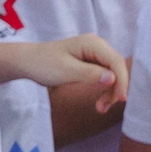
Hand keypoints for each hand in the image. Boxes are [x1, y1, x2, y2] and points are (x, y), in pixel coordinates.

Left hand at [0, 31, 125, 112]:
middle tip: (104, 107)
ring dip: (110, 92)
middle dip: (115, 89)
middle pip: (117, 68)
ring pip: (112, 74)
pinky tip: (99, 102)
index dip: (122, 81)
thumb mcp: (67, 72)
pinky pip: (104, 76)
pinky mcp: (90, 63)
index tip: (121, 99)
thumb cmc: (44, 64)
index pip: (116, 62)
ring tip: (100, 108)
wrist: (28, 62)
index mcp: (92, 43)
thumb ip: (90, 74)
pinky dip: (104, 90)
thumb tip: (113, 78)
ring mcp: (94, 54)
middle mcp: (97, 46)